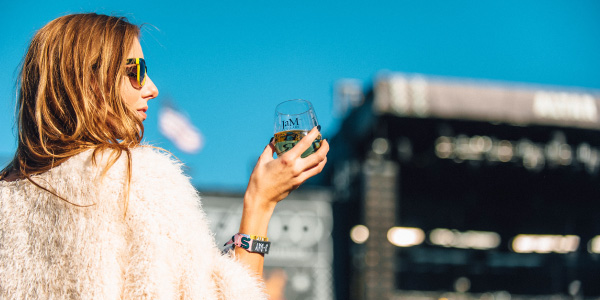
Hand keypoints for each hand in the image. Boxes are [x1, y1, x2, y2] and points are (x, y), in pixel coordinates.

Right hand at [237, 126, 327, 274]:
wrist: (261, 199)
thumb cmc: (259, 179)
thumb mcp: (262, 160)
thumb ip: (270, 148)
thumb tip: (274, 140)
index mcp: (287, 160)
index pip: (305, 144)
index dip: (313, 135)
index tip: (317, 129)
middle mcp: (296, 168)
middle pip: (318, 157)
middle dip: (325, 147)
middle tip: (325, 140)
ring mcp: (299, 177)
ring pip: (318, 167)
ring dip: (324, 158)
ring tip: (324, 151)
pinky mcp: (299, 184)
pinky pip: (312, 173)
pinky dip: (316, 166)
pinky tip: (314, 162)